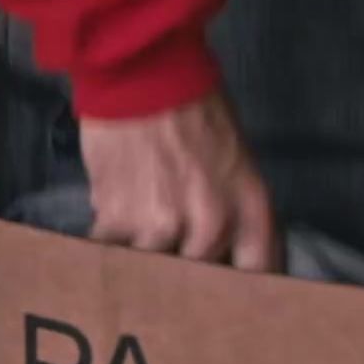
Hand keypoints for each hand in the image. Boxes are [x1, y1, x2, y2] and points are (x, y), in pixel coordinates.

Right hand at [79, 92, 281, 271]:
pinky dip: (108, 236)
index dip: (239, 287)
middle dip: (181, 266)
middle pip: (195, 278)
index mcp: (250, 209)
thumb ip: (231, 208)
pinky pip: (110, 248)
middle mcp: (211, 226)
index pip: (255, 274)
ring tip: (135, 218)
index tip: (224, 288)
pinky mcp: (117, 218)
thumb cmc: (193, 109)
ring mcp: (161, 226)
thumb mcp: (235, 161)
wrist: (142, 75)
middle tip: (168, 247)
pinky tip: (110, 209)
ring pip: (149, 264)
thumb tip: (213, 250)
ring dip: (140, 248)